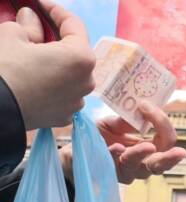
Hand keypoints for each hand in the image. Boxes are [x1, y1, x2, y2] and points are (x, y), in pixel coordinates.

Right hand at [0, 1, 94, 129]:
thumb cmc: (5, 69)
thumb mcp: (13, 35)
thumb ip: (28, 24)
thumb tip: (31, 18)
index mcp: (81, 57)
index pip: (74, 25)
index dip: (55, 10)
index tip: (40, 4)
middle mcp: (87, 81)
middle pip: (75, 51)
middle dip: (56, 36)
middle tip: (36, 25)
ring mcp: (77, 101)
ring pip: (69, 73)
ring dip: (55, 61)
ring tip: (33, 52)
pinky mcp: (64, 116)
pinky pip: (62, 91)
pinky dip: (52, 81)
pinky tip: (34, 75)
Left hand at [60, 101, 185, 182]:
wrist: (75, 151)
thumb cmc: (99, 137)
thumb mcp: (114, 124)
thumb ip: (127, 120)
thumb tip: (139, 109)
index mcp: (150, 152)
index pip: (166, 141)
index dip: (163, 124)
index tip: (146, 104)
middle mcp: (141, 166)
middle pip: (161, 164)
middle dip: (170, 158)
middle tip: (180, 152)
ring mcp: (125, 172)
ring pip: (139, 168)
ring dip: (142, 155)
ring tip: (146, 146)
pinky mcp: (106, 172)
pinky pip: (112, 164)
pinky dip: (115, 155)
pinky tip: (117, 148)